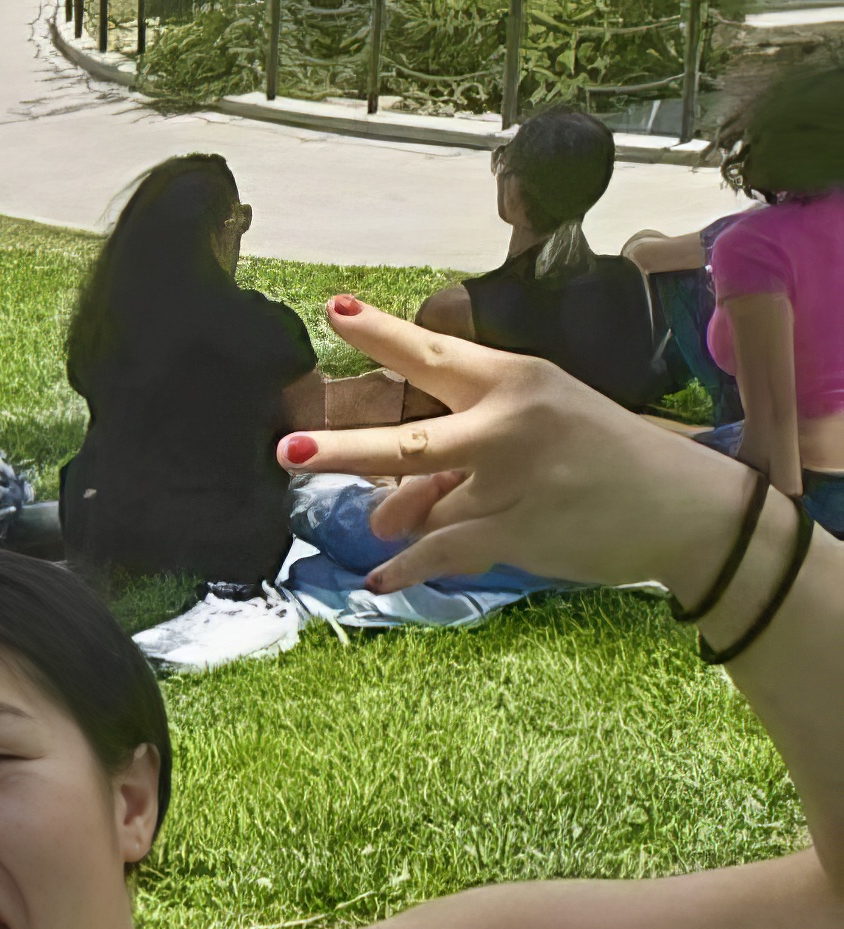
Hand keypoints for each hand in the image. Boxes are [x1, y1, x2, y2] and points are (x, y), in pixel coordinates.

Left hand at [291, 299, 753, 594]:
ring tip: (391, 528)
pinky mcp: (517, 532)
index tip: (334, 311)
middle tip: (287, 450)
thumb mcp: (533, 438)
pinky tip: (382, 578)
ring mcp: (512, 482)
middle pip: (407, 440)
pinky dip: (405, 568)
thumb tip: (383, 515)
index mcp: (516, 380)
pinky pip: (438, 553)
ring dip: (404, 521)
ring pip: (422, 508)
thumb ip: (452, 468)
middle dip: (343, 447)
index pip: (434, 355)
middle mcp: (510, 425)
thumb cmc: (600, 459)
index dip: (379, 335)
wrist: (681, 506)